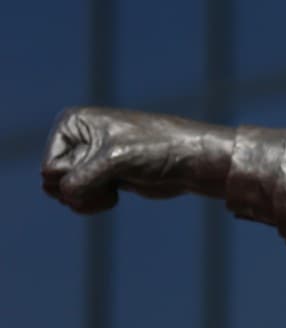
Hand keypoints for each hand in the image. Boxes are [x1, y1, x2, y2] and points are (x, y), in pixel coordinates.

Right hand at [41, 107, 233, 213]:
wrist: (192, 162)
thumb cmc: (158, 149)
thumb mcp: (116, 160)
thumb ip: (82, 179)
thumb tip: (66, 195)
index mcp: (73, 122)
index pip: (51, 167)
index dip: (77, 175)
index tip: (108, 166)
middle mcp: (77, 138)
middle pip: (52, 182)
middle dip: (78, 190)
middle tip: (109, 183)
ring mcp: (88, 158)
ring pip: (64, 193)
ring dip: (86, 199)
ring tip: (112, 189)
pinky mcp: (102, 176)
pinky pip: (78, 200)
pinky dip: (92, 204)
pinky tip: (115, 197)